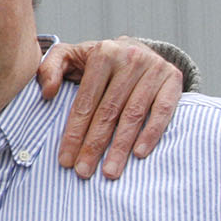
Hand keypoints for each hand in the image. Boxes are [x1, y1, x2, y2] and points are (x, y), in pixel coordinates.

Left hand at [37, 36, 182, 179]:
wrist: (137, 48)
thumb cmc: (98, 61)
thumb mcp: (70, 56)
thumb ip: (50, 68)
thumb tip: (47, 92)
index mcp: (103, 54)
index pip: (86, 101)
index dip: (75, 133)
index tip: (66, 160)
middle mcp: (130, 58)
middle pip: (109, 111)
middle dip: (94, 145)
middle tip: (84, 172)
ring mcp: (154, 68)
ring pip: (134, 115)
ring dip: (121, 147)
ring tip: (109, 172)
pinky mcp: (173, 78)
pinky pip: (163, 110)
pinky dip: (152, 133)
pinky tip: (139, 154)